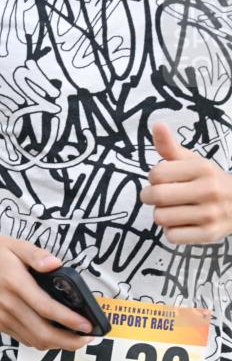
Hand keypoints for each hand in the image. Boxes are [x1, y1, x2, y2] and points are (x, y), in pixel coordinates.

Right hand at [0, 236, 94, 350]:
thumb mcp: (14, 245)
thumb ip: (36, 254)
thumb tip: (57, 264)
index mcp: (15, 284)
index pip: (47, 309)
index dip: (70, 320)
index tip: (88, 325)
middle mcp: (8, 305)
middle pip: (43, 333)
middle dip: (69, 341)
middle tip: (88, 337)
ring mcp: (2, 317)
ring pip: (34, 341)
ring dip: (58, 344)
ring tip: (76, 338)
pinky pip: (23, 339)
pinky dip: (42, 341)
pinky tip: (53, 334)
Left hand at [141, 122, 231, 243]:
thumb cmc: (209, 182)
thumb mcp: (193, 162)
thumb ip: (170, 148)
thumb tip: (156, 124)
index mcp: (203, 168)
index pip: (156, 174)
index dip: (154, 178)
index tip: (162, 179)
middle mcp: (209, 190)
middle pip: (156, 197)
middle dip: (150, 197)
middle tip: (159, 197)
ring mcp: (210, 214)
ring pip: (160, 218)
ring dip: (162, 215)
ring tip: (174, 210)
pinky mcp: (209, 234)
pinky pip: (171, 236)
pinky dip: (172, 231)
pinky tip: (184, 223)